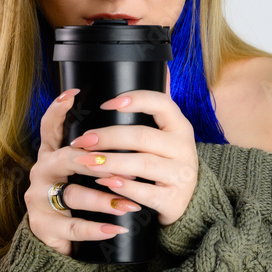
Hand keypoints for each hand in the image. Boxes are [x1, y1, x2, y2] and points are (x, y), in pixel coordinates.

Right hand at [25, 87, 142, 255]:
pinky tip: (118, 228)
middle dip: (93, 160)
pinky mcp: (45, 226)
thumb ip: (95, 150)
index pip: (49, 127)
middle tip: (121, 163)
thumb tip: (128, 124)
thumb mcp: (78, 171)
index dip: (57, 110)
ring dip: (103, 199)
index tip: (73, 93)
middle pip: (64, 158)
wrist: (55, 240)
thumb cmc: (75, 197)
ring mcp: (39, 200)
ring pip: (72, 195)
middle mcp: (40, 173)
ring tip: (129, 203)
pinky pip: (74, 227)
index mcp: (50, 155)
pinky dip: (98, 229)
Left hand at [69, 64, 198, 226]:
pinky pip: (144, 192)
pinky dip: (122, 187)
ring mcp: (181, 175)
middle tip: (82, 140)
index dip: (134, 100)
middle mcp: (183, 148)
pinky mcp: (174, 200)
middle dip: (108, 137)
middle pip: (142, 136)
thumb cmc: (168, 161)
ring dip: (110, 162)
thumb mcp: (168, 134)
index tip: (106, 103)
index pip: (161, 103)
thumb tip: (161, 69)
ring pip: (142, 164)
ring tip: (86, 161)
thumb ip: (158, 107)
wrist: (188, 203)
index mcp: (180, 126)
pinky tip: (104, 183)